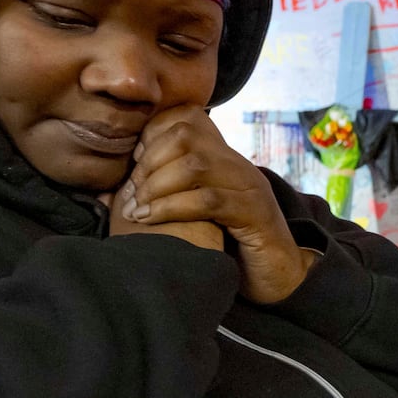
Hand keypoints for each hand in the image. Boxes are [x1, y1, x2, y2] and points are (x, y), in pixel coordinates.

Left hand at [117, 105, 315, 303]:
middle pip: (186, 135)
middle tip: (130, 193)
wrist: (281, 277)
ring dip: (155, 186)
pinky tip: (151, 220)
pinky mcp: (253, 213)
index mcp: (224, 160)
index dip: (151, 136)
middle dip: (149, 161)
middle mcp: (238, 165)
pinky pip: (208, 200)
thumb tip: (116, 193)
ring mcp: (248, 186)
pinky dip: (172, 208)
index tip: (131, 166)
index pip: (186, 120)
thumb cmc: (232, 250)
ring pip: (194, 164)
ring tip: (136, 210)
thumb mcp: (199, 214)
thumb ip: (172, 196)